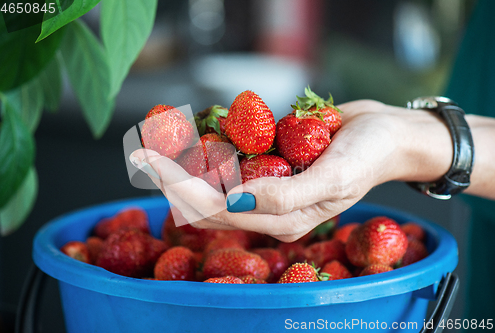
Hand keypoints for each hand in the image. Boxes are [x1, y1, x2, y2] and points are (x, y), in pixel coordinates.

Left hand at [131, 99, 493, 241]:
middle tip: (140, 153)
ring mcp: (267, 183)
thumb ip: (285, 197)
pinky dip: (208, 145)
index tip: (150, 161)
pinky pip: (231, 157)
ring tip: (156, 141)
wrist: (387, 133)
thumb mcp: (333, 180)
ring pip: (213, 178)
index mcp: (280, 219)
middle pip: (207, 198)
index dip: (180, 188)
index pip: (217, 210)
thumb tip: (234, 202)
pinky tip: (189, 133)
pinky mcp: (270, 162)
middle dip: (171, 177)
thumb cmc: (367, 157)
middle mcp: (268, 206)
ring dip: (184, 161)